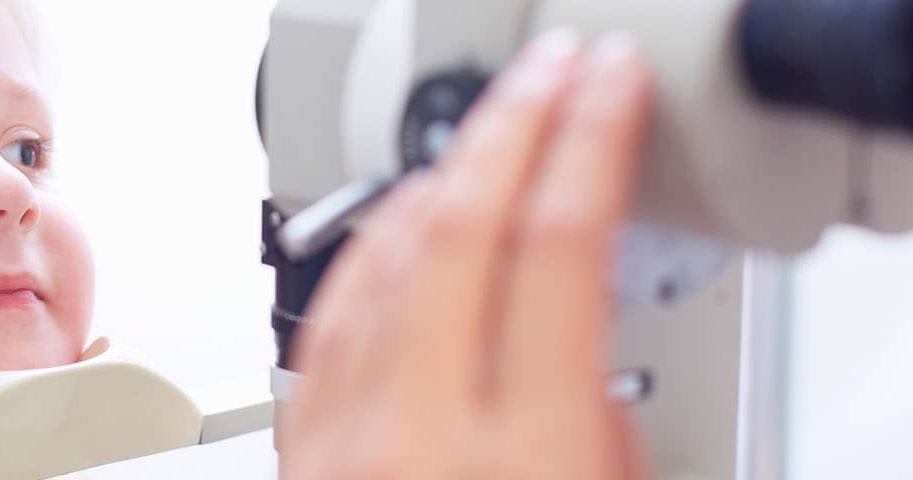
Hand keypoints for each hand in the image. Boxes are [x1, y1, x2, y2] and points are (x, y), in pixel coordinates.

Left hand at [280, 30, 654, 478]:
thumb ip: (606, 436)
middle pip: (461, 226)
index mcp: (529, 458)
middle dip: (513, 121)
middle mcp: (423, 438)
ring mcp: (346, 446)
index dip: (592, 137)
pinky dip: (372, 250)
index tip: (613, 80)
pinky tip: (398, 220)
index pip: (560, 245)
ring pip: (383, 261)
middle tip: (552, 65)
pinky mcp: (299, 459)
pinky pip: (328, 323)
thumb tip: (587, 367)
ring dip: (441, 176)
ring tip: (488, 127)